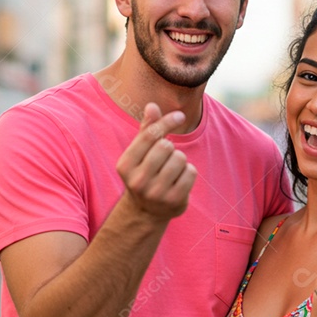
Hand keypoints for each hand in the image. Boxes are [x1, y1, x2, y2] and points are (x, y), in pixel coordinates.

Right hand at [116, 103, 195, 220]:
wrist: (146, 211)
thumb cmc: (144, 172)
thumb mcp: (140, 152)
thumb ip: (147, 129)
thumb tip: (152, 105)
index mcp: (125, 165)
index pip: (149, 135)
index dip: (167, 121)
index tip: (179, 116)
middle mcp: (138, 181)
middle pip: (166, 146)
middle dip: (171, 148)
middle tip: (166, 158)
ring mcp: (156, 193)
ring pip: (180, 158)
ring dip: (180, 160)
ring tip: (172, 170)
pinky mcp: (174, 201)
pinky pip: (191, 172)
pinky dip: (189, 172)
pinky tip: (180, 180)